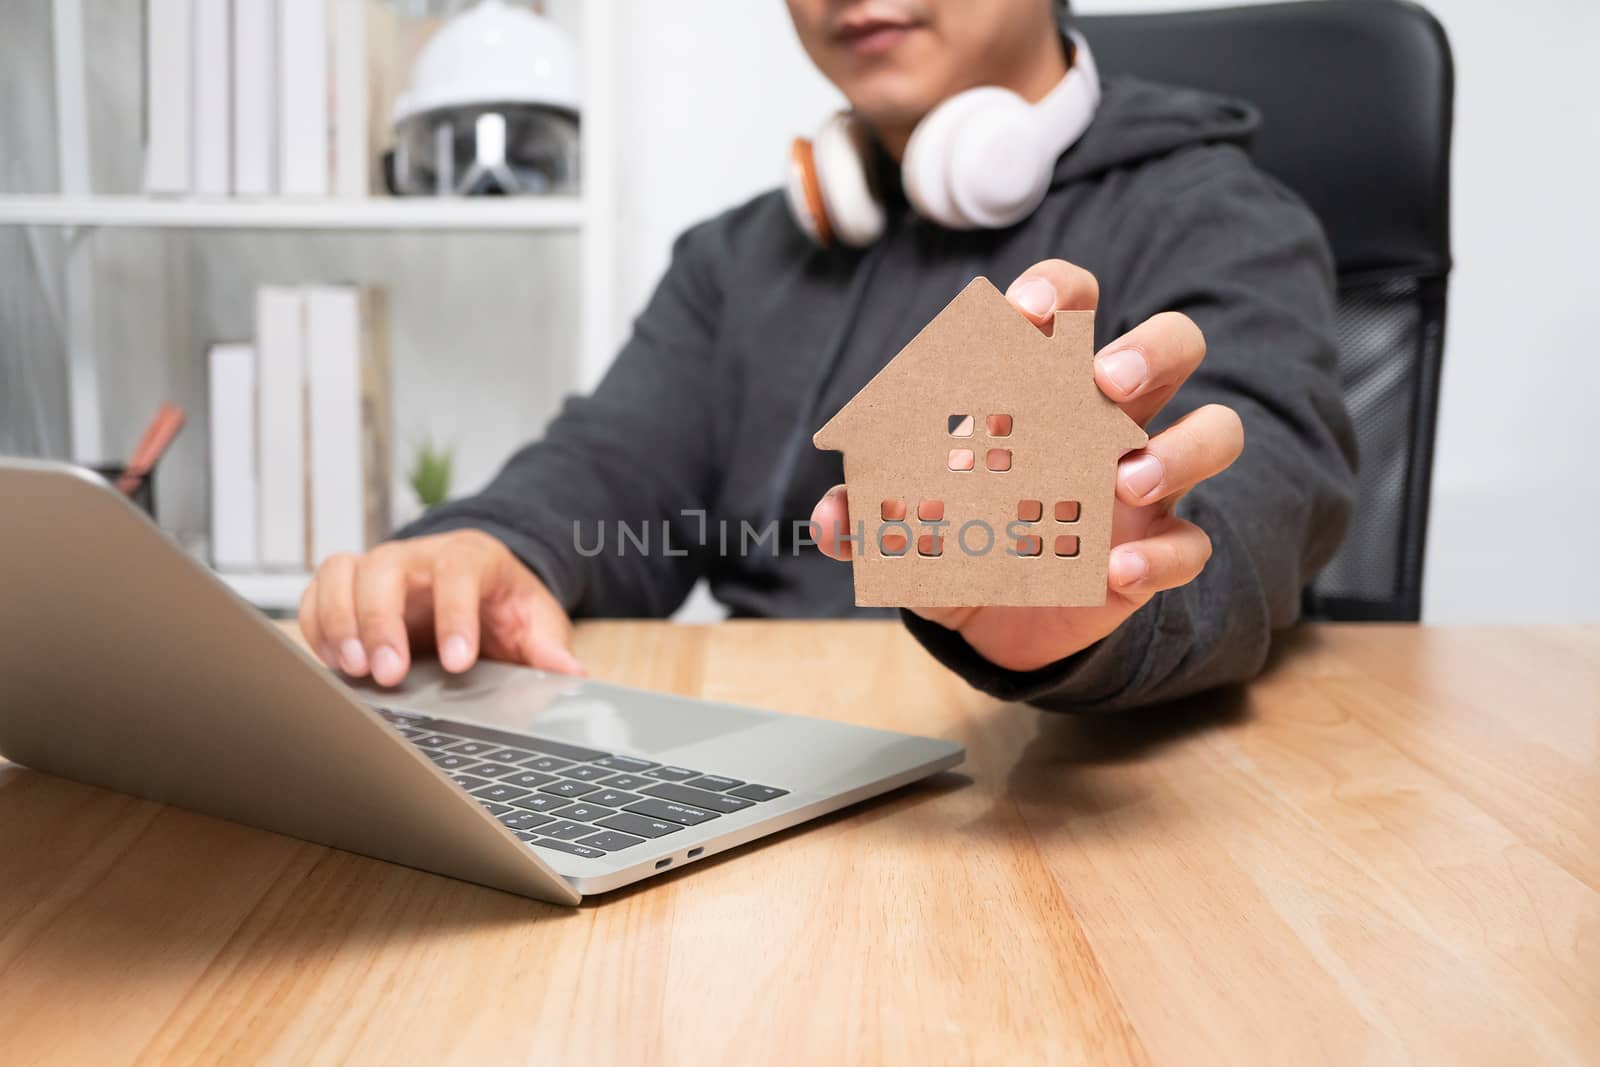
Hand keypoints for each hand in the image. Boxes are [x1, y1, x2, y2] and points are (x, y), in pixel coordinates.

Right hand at [297, 529, 582, 685]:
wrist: (477, 584)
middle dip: (382, 622)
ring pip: (342, 572)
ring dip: (340, 621)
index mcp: (471, 557)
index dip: (455, 615)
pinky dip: (318, 626)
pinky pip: (317, 594)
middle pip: (386, 568)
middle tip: (390, 674)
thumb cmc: (503, 603)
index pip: (458, 572)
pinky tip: (334, 663)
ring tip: (355, 669)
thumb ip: (549, 647)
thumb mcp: (535, 621)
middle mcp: (417, 556)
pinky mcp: (349, 588)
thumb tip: (571, 675)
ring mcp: (378, 568)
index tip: (459, 663)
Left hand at [810, 260, 1243, 672]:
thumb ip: (870, 515)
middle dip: (1151, 348)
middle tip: (1105, 380)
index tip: (1028, 308)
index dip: (1060, 291)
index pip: (1073, 305)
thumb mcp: (903, 527)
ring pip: (1215, 430)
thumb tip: (835, 518)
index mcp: (1046, 383)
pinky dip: (1161, 554)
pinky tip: (1117, 568)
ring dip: (1179, 447)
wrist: (993, 618)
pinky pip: (1191, 542)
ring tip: (1123, 478)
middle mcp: (1110, 418)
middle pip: (1173, 345)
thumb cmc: (956, 537)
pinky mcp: (1158, 549)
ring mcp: (1145, 483)